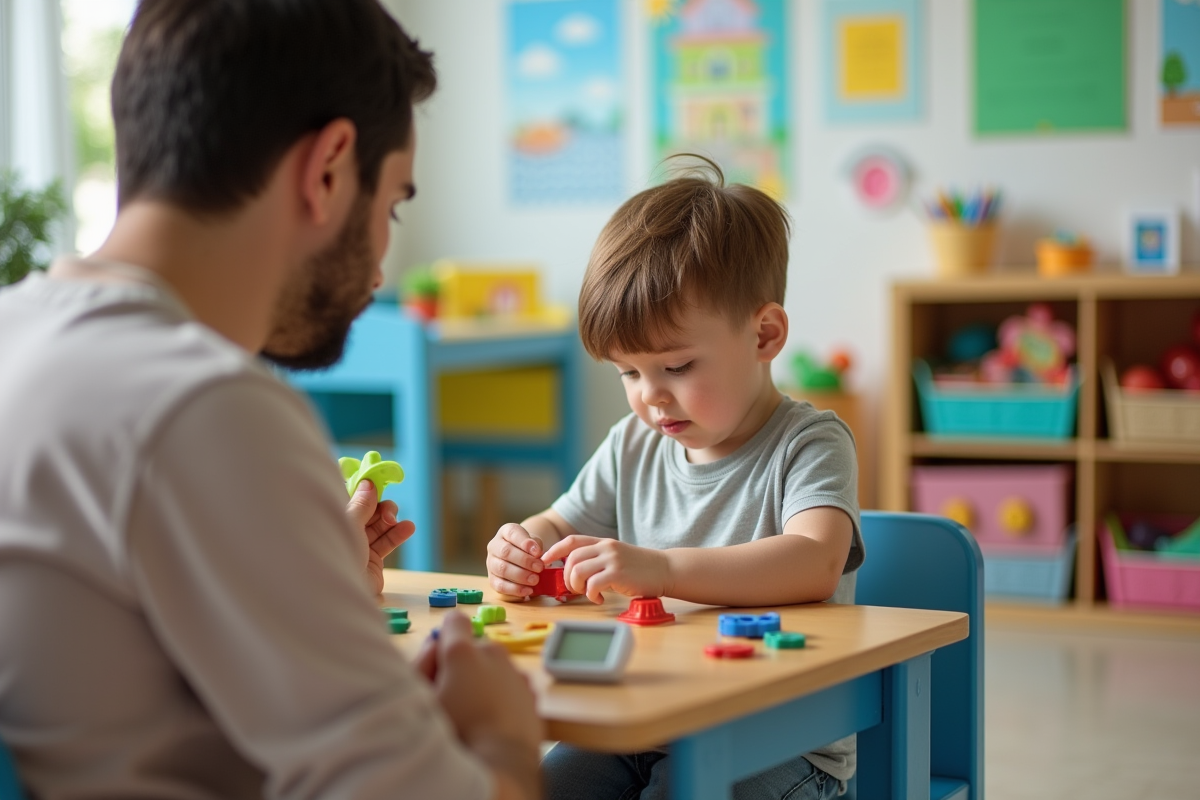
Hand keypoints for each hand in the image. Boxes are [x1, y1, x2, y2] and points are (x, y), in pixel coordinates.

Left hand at [345, 479, 415, 596]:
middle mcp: (346, 530)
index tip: (379, 480)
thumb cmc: (337, 555)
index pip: (351, 498)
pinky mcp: (373, 561)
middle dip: (382, 508)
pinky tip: (409, 527)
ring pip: (380, 526)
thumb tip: (369, 483)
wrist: (338, 593)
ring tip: (402, 525)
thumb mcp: (349, 523)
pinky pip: (387, 542)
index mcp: (335, 518)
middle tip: (388, 516)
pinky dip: (399, 534)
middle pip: (369, 510)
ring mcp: (360, 546)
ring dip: (393, 521)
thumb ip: (361, 504)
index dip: (365, 489)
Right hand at [414, 613, 541, 796]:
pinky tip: (494, 720)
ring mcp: (516, 671)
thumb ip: (421, 664)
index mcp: (463, 652)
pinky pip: (512, 685)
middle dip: (465, 665)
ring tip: (476, 714)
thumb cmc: (455, 734)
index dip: (446, 637)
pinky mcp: (531, 691)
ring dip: (486, 681)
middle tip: (454, 697)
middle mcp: (493, 654)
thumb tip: (432, 647)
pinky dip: (504, 696)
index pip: (454, 621)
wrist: (499, 764)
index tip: (441, 659)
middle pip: (475, 648)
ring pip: (495, 667)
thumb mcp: (423, 698)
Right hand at [486, 523, 544, 598]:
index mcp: (505, 532)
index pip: (512, 533)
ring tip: (535, 580)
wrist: (521, 558)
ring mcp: (491, 562)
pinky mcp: (492, 579)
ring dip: (520, 576)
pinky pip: (500, 585)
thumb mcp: (534, 542)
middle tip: (539, 568)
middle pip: (505, 552)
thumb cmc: (529, 549)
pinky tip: (528, 591)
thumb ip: (536, 546)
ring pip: (502, 569)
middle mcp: (494, 546)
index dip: (524, 542)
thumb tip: (537, 556)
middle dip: (525, 561)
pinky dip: (515, 589)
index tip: (538, 552)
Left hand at [540, 535, 669, 603]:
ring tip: (587, 593)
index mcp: (603, 542)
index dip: (554, 550)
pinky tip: (599, 598)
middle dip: (566, 576)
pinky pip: (592, 585)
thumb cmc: (640, 569)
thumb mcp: (616, 557)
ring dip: (576, 586)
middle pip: (571, 558)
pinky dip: (591, 595)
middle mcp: (606, 548)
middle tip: (575, 588)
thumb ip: (597, 560)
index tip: (544, 560)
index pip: (572, 541)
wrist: (665, 570)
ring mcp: (612, 560)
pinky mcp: (618, 574)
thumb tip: (573, 573)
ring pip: (578, 571)